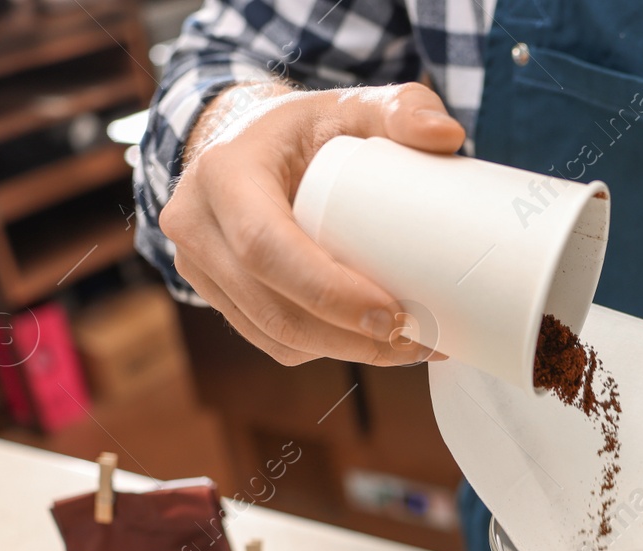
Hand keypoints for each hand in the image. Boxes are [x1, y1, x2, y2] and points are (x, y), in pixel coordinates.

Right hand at [160, 82, 465, 366]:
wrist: (245, 140)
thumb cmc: (304, 127)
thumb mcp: (350, 106)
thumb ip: (404, 107)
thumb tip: (447, 137)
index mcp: (223, 173)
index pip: (266, 248)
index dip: (329, 292)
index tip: (393, 313)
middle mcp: (195, 223)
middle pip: (271, 307)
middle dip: (346, 336)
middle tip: (413, 339)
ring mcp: (197, 265)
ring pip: (271, 334)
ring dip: (342, 352)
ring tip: (406, 345)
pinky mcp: (213, 294)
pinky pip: (269, 340)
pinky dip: (322, 350)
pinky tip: (368, 343)